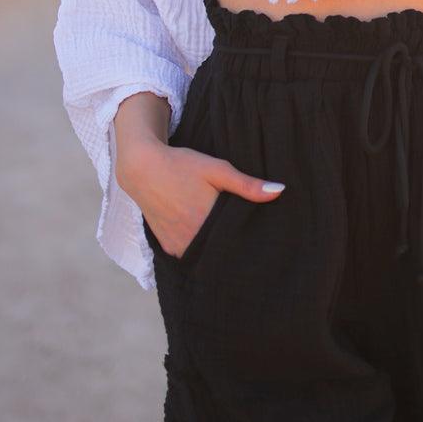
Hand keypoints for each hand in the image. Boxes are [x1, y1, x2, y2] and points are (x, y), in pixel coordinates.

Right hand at [117, 138, 285, 258]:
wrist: (142, 168)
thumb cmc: (182, 165)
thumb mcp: (217, 169)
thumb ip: (247, 185)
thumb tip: (280, 191)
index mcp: (207, 223)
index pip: (237, 242)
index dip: (249, 242)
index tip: (262, 239)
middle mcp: (191, 239)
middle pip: (222, 252)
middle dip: (234, 248)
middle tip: (248, 240)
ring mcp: (178, 246)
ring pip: (205, 256)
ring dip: (216, 250)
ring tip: (230, 241)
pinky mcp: (168, 247)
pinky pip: (190, 255)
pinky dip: (200, 249)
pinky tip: (208, 239)